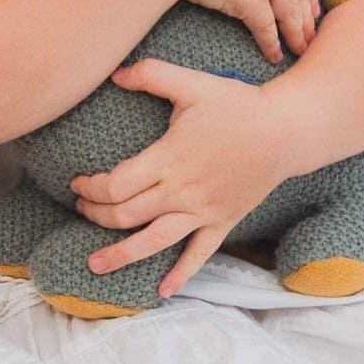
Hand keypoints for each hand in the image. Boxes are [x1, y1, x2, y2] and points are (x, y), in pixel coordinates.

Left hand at [68, 57, 291, 295]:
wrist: (286, 131)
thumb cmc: (238, 105)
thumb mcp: (193, 82)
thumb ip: (152, 75)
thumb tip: (114, 72)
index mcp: (168, 159)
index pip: (115, 185)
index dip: (89, 189)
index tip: (77, 184)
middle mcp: (182, 191)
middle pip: (126, 216)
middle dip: (96, 216)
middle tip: (80, 211)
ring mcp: (203, 211)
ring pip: (154, 241)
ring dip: (121, 255)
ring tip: (95, 266)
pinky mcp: (222, 222)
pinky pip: (199, 255)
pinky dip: (180, 274)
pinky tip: (161, 291)